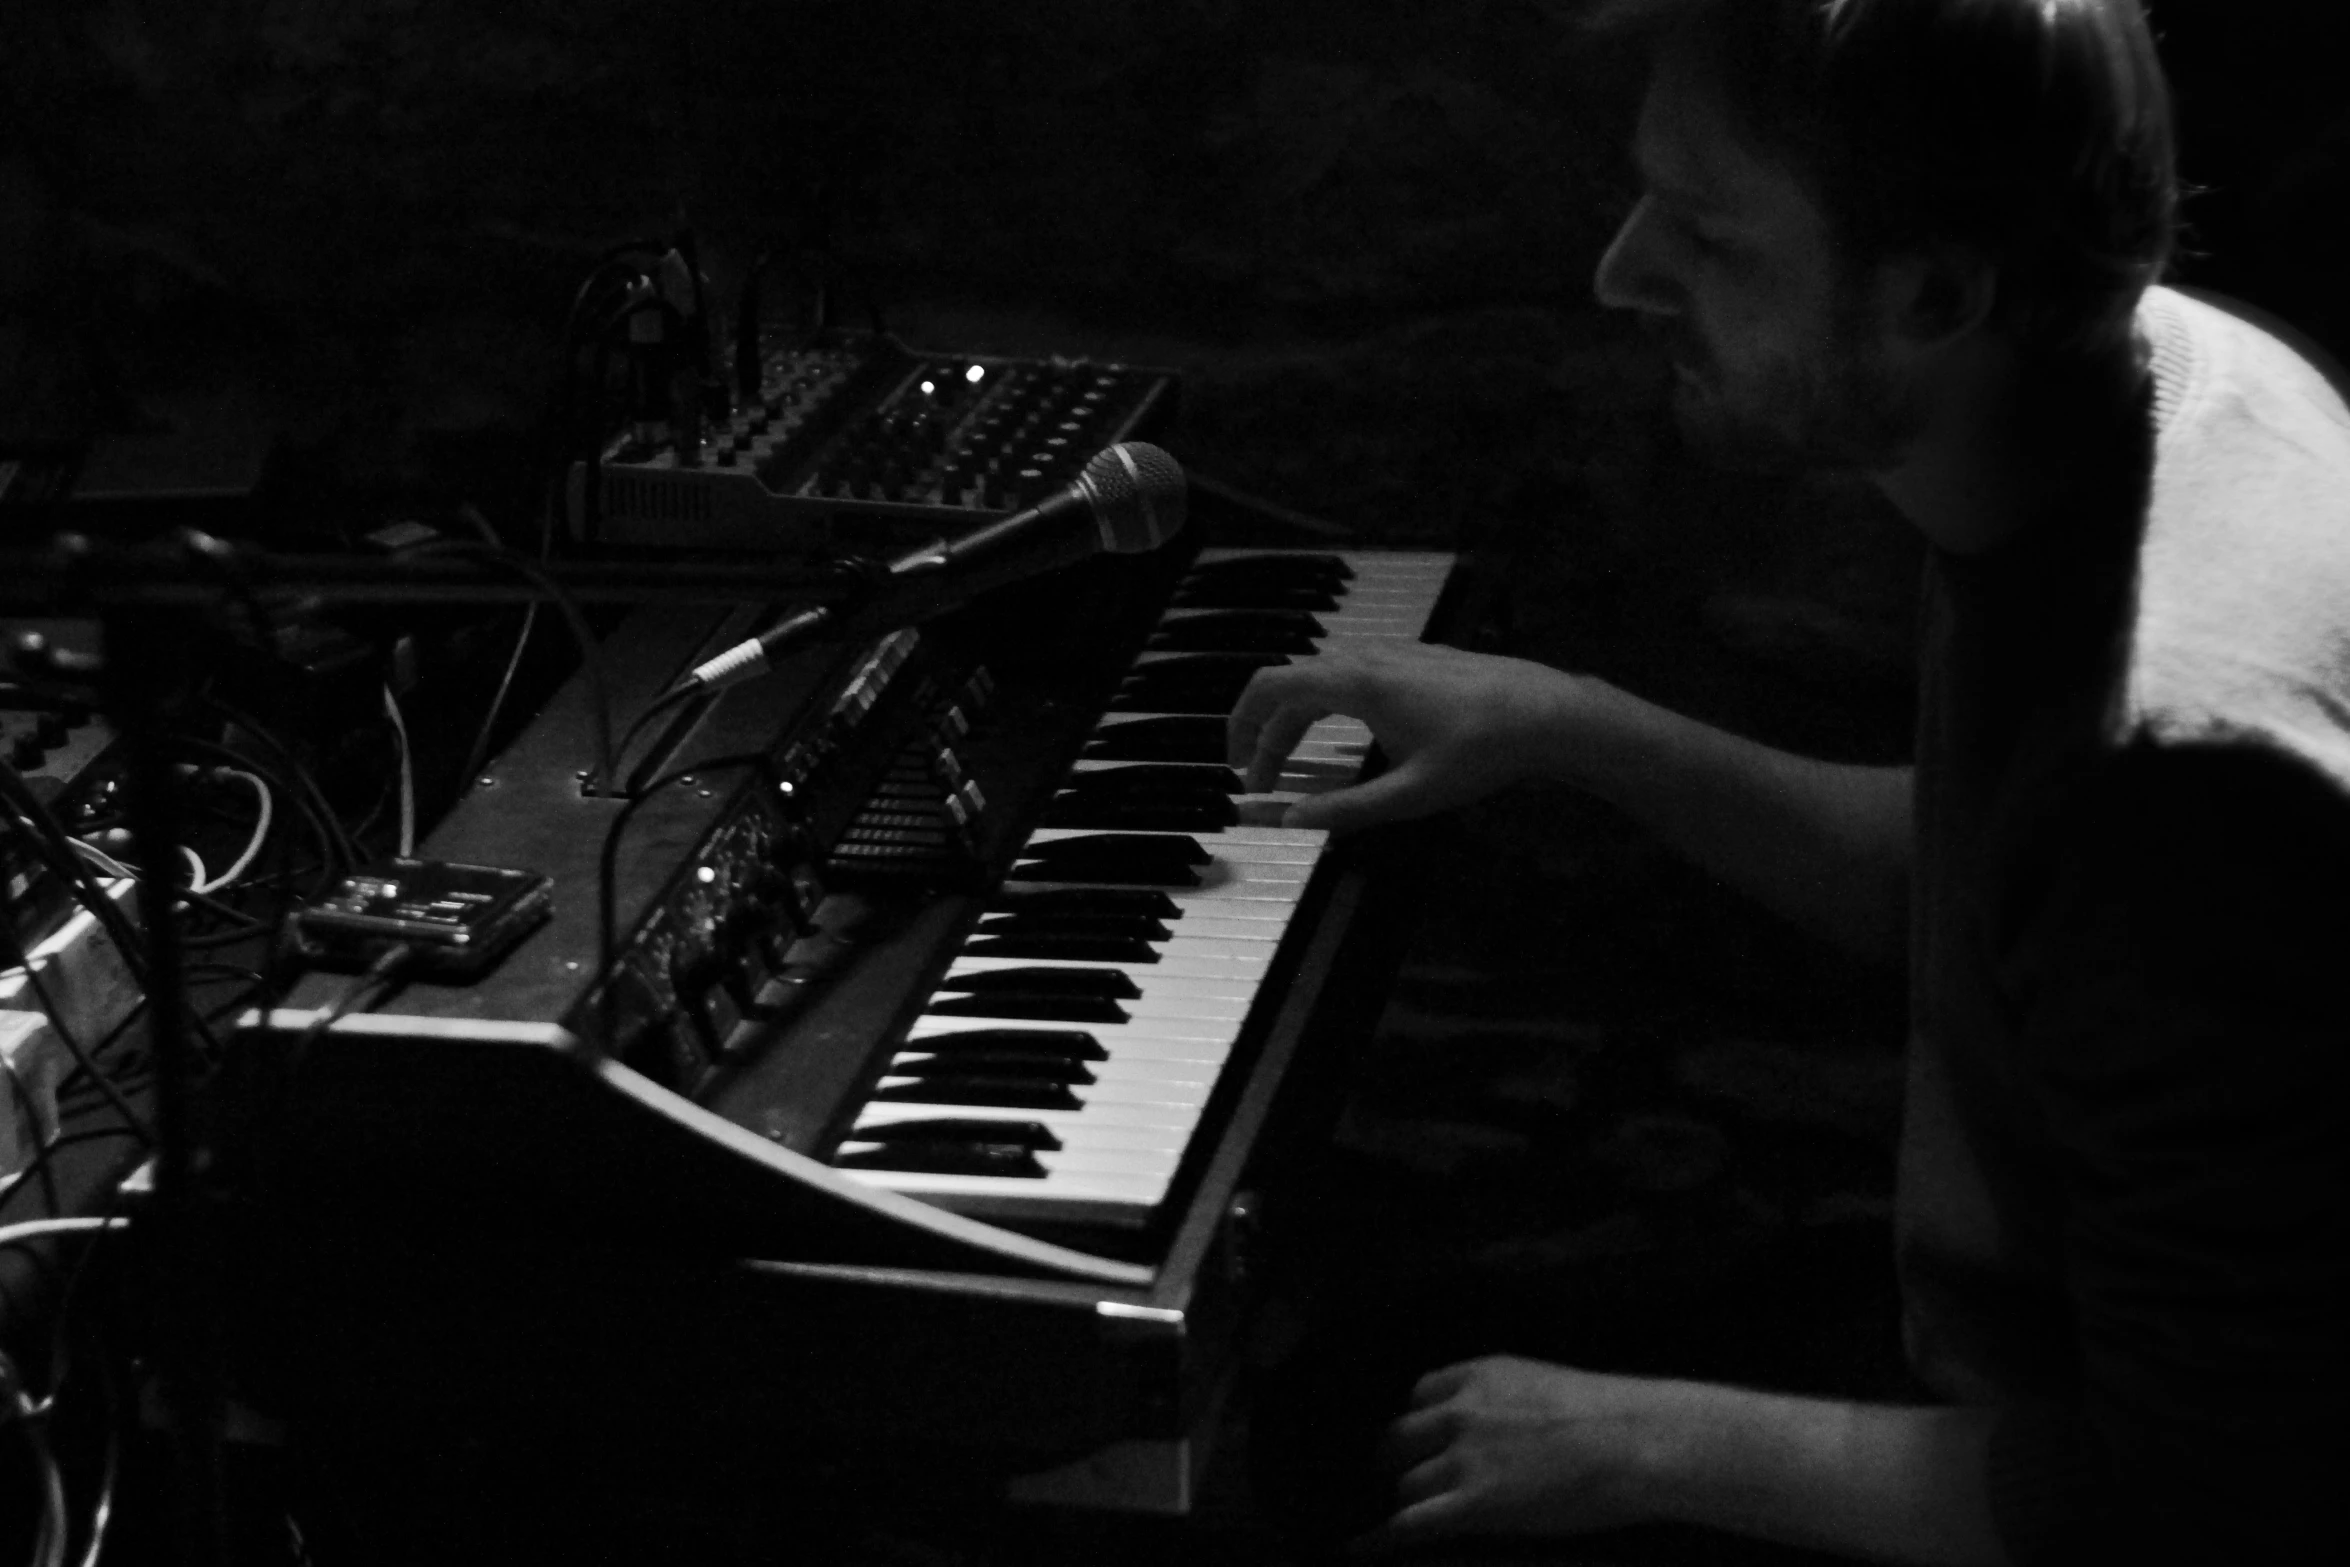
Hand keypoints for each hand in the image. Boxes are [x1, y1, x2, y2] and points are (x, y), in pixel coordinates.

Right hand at [1226, 644, 1583, 831]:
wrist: (1547, 713)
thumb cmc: (1482, 752)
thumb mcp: (1410, 794)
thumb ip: (1343, 811)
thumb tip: (1288, 823)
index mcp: (1356, 684)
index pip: (1270, 688)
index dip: (1240, 725)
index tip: (1234, 765)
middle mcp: (1367, 658)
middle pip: (1291, 686)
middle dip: (1266, 732)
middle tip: (1259, 778)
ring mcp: (1393, 652)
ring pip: (1320, 678)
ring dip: (1296, 718)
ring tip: (1292, 761)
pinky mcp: (1414, 658)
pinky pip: (1349, 674)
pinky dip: (1326, 704)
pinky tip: (1343, 736)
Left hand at [1360, 1356, 1674, 1550]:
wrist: (1634, 1442)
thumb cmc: (1609, 1418)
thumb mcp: (1541, 1384)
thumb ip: (1501, 1401)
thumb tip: (1490, 1428)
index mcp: (1478, 1376)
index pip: (1419, 1397)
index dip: (1417, 1425)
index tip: (1416, 1443)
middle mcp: (1460, 1411)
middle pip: (1399, 1438)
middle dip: (1396, 1462)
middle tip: (1399, 1483)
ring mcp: (1463, 1457)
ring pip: (1404, 1482)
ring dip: (1405, 1501)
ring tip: (1405, 1520)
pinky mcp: (1472, 1502)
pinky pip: (1411, 1520)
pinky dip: (1387, 1535)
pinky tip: (1366, 1546)